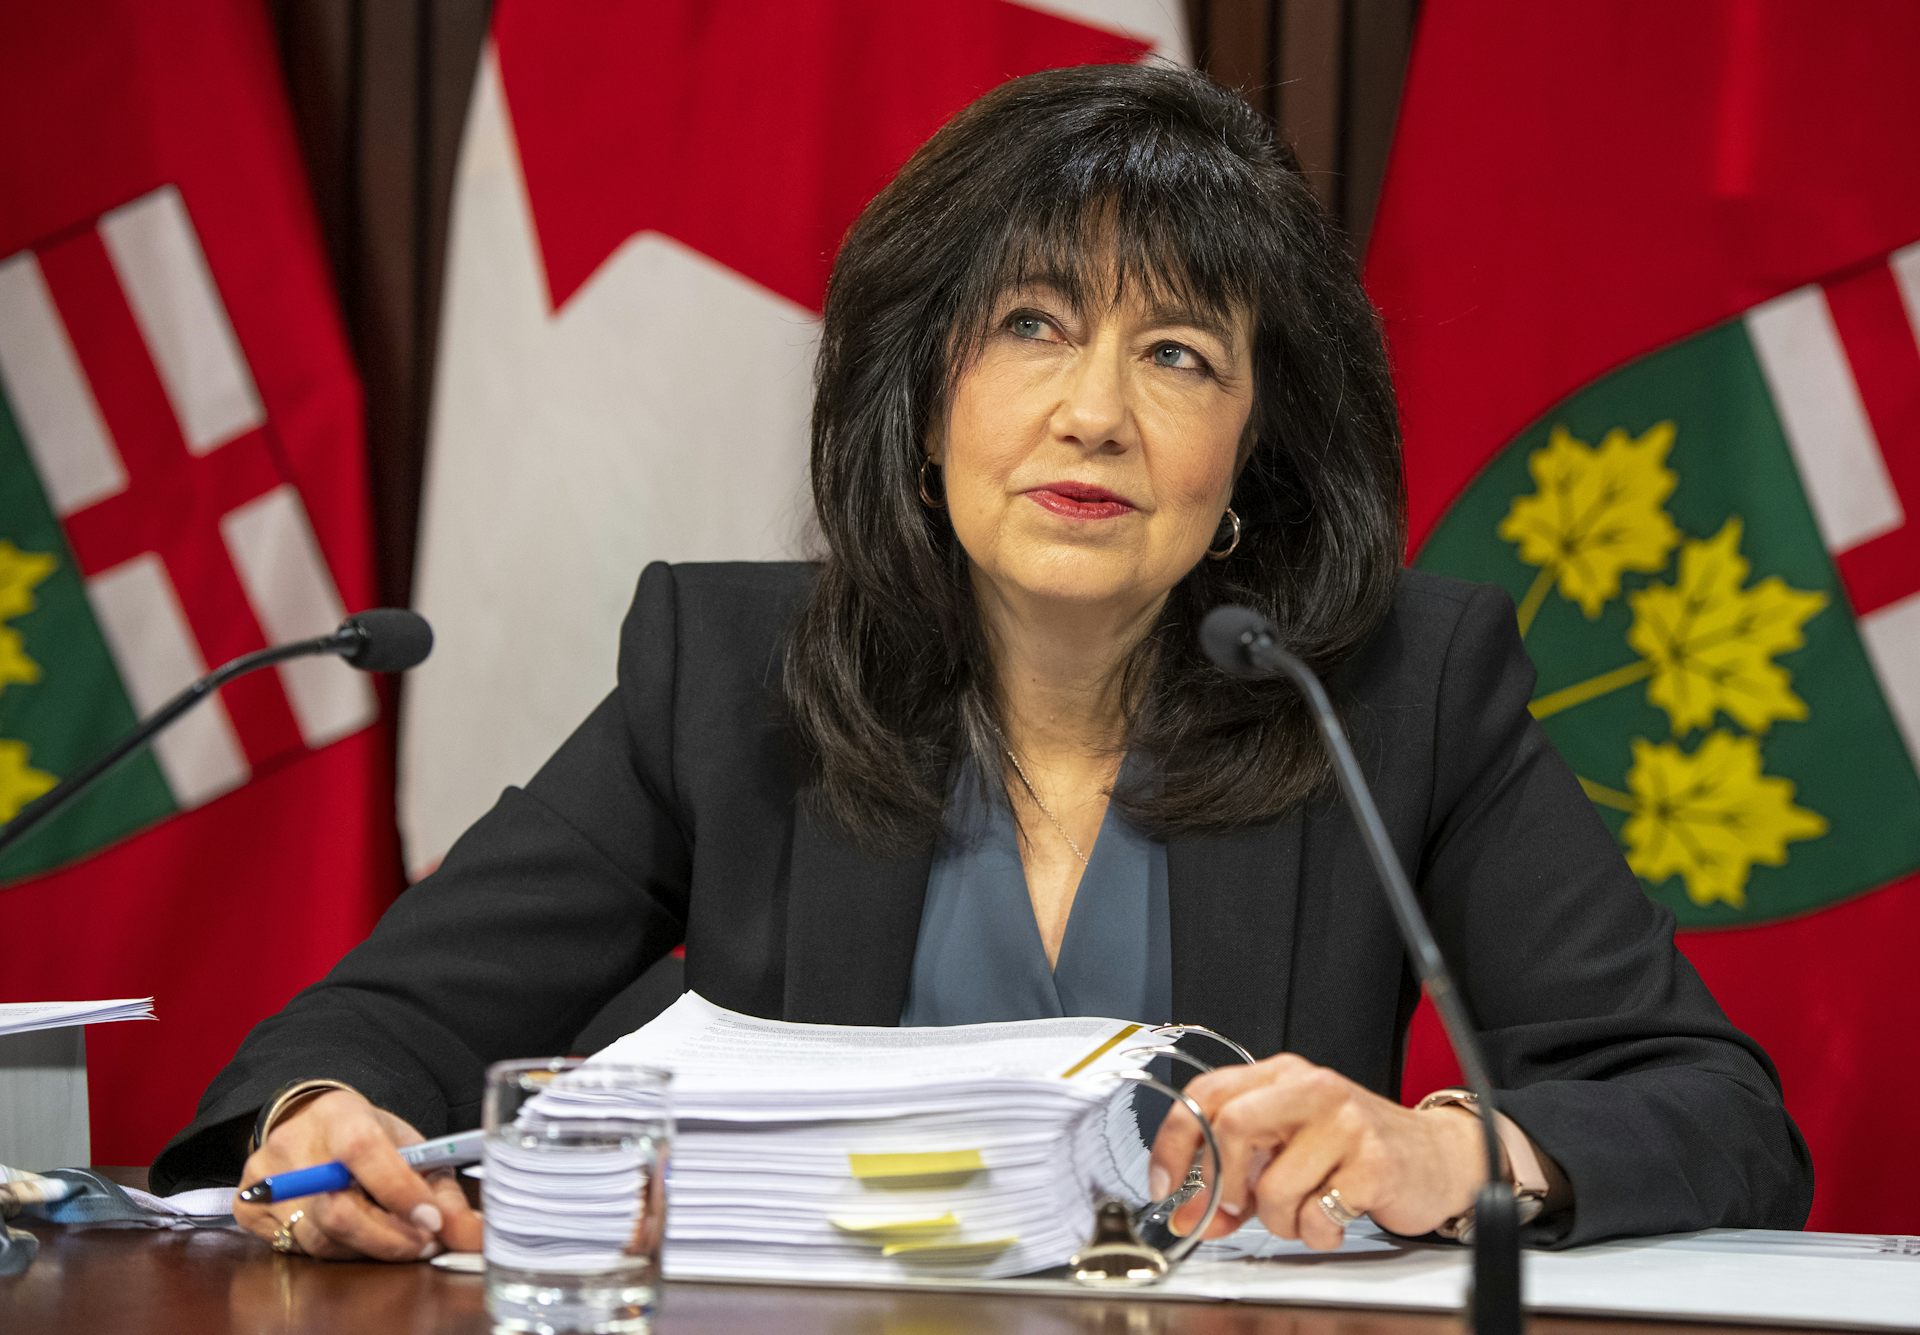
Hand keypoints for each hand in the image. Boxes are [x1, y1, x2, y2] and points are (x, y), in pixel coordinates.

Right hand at [234, 1089, 482, 1260]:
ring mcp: (264, 1177)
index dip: (400, 1193)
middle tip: (423, 1244)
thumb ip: (443, 1193)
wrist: (309, 1123)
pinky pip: (296, 1249)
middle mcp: (293, 1143)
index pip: (364, 1153)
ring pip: (319, 1239)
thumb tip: (476, 1236)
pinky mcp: (247, 1207)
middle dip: (389, 1239)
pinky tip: (356, 1238)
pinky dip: (336, 1252)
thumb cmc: (369, 1136)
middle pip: (337, 1211)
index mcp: (340, 1114)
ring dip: (368, 1250)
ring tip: (398, 1241)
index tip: (432, 1222)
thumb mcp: (410, 1148)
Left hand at [1148, 1053, 1481, 1249]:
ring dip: (1279, 1220)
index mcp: (1281, 1076)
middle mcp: (1312, 1088)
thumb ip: (1237, 1173)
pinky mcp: (1374, 1162)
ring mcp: (1346, 1121)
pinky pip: (1317, 1214)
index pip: (1206, 1093)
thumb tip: (1192, 1211)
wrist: (1437, 1158)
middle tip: (1235, 1209)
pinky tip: (1334, 1217)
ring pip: (1275, 1185)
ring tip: (1304, 1213)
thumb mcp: (1287, 1149)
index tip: (1165, 1186)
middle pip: (1232, 1126)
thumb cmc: (1354, 1151)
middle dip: (1222, 1182)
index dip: (1175, 1143)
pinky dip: (1316, 1232)